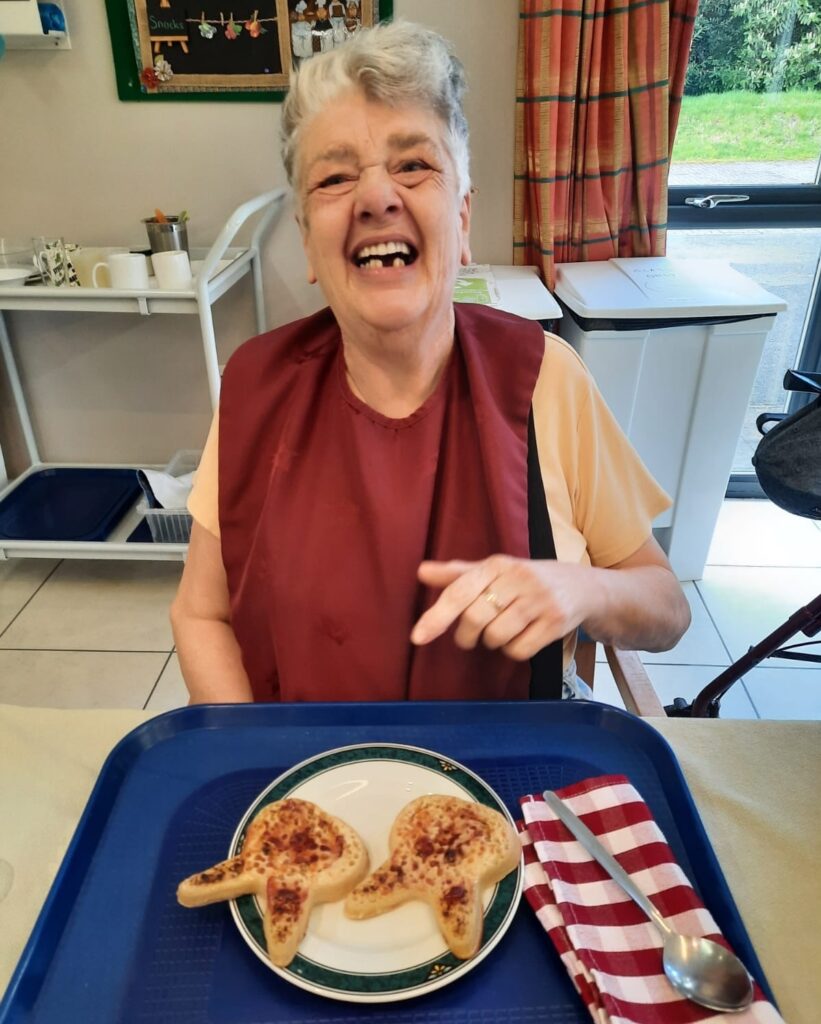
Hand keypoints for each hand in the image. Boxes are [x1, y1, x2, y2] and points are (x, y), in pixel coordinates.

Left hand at [410, 555, 600, 660]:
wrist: (582, 586)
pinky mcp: (555, 623)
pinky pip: (519, 650)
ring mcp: (539, 601)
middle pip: (475, 619)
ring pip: (497, 637)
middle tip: (468, 637)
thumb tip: (421, 571)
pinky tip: (521, 638)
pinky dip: (513, 650)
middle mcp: (518, 578)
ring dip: (492, 642)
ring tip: (502, 631)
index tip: (417, 638)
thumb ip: (458, 574)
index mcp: (497, 565)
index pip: (459, 592)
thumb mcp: (494, 571)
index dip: (437, 616)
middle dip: (466, 635)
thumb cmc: (527, 579)